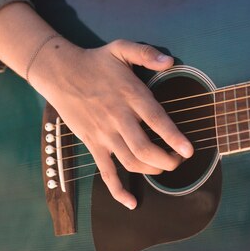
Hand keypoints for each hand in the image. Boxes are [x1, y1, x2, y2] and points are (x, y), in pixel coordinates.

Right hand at [28, 39, 193, 209]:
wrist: (60, 73)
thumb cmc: (96, 61)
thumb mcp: (121, 48)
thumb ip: (146, 53)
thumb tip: (170, 61)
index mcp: (130, 94)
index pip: (156, 120)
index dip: (174, 137)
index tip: (189, 150)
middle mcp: (118, 117)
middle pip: (145, 148)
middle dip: (167, 160)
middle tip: (179, 160)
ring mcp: (104, 133)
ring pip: (130, 162)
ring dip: (151, 170)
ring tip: (165, 167)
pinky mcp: (92, 144)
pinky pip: (106, 173)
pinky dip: (118, 191)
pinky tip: (131, 202)